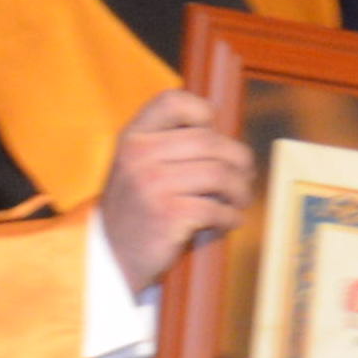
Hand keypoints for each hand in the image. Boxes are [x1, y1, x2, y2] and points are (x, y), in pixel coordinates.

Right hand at [99, 88, 252, 292]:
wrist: (111, 255)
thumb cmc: (138, 207)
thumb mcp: (139, 166)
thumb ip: (169, 145)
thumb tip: (225, 133)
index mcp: (133, 137)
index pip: (173, 101)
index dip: (203, 112)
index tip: (215, 134)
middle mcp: (139, 156)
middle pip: (210, 141)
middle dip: (239, 159)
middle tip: (246, 175)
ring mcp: (152, 186)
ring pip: (220, 174)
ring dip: (240, 190)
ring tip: (240, 199)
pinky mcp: (167, 216)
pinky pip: (217, 208)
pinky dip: (231, 216)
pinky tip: (228, 221)